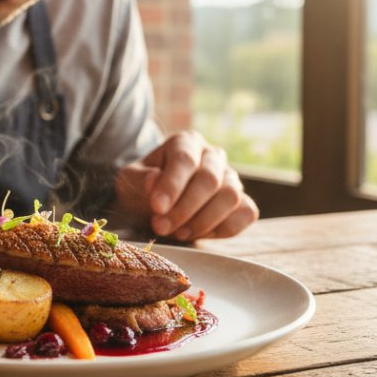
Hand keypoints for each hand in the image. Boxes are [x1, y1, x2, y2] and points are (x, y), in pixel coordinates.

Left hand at [114, 131, 257, 240]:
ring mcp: (231, 178)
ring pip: (231, 197)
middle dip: (184, 208)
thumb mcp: (130, 180)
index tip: (157, 207)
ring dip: (203, 221)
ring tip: (178, 232)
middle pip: (210, 179)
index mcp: (186, 142)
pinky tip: (199, 234)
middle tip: (161, 227)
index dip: (172, 185)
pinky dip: (224, 229)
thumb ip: (140, 178)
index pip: (185, 159)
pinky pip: (246, 214)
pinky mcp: (242, 202)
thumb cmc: (143, 187)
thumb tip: (154, 180)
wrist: (155, 204)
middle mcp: (213, 156)